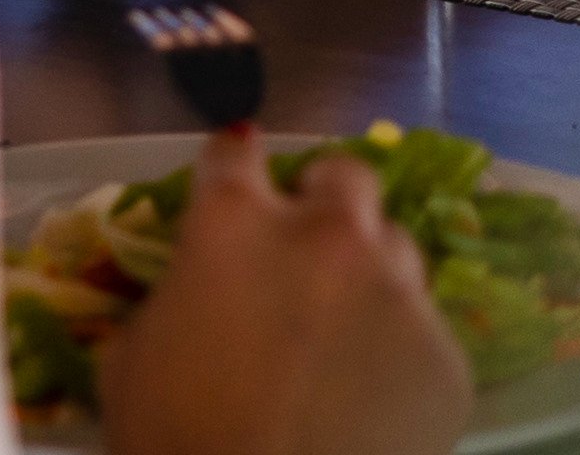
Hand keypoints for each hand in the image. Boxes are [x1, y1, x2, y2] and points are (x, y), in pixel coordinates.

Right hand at [97, 129, 472, 454]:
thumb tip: (189, 296)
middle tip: (306, 249)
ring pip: (397, 250)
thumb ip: (171, 300)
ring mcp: (397, 292)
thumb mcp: (133, 358)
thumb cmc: (174, 442)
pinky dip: (400, 355)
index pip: (235, 153)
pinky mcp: (446, 355)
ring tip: (348, 334)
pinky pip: (425, 334)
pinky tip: (373, 400)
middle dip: (325, 201)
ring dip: (371, 275)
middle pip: (345, 178)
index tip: (233, 182)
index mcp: (235, 224)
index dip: (232, 166)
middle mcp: (327, 237)